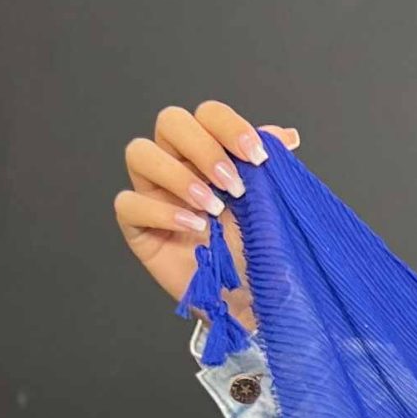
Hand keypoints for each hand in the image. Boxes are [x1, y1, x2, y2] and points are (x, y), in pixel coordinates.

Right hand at [113, 102, 301, 336]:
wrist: (249, 302)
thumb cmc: (256, 254)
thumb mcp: (271, 208)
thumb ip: (273, 169)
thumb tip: (288, 136)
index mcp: (209, 152)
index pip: (207, 115)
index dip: (229, 126)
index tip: (257, 155)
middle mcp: (178, 165)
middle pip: (170, 122)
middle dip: (204, 148)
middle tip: (234, 185)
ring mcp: (154, 194)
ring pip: (140, 153)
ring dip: (179, 176)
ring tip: (213, 209)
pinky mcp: (138, 227)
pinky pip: (129, 203)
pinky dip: (161, 211)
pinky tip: (194, 228)